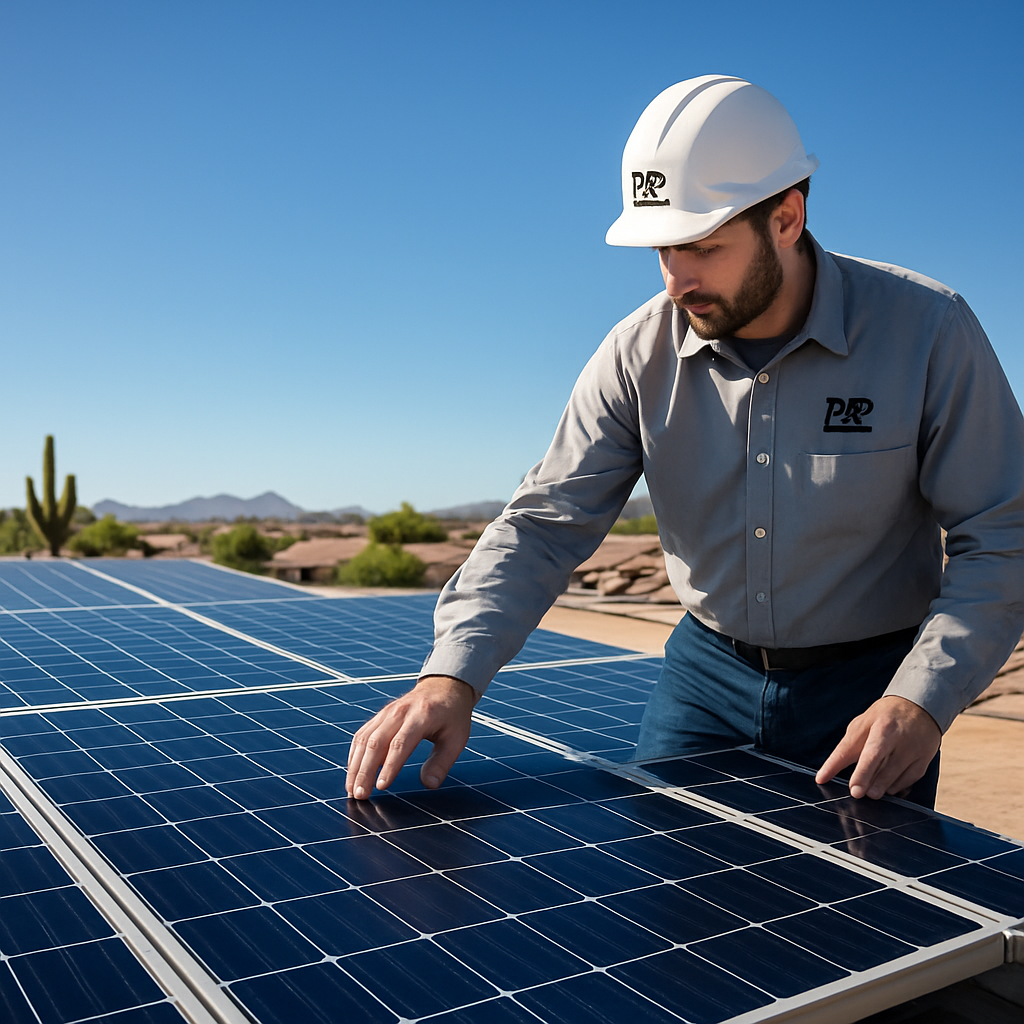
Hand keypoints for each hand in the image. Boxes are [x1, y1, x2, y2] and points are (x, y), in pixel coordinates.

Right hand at [345, 675, 476, 800]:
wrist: (443, 687)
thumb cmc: (452, 716)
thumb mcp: (456, 739)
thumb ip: (442, 763)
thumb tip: (429, 784)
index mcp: (422, 716)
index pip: (401, 743)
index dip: (389, 766)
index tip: (381, 787)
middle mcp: (400, 712)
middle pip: (376, 742)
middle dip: (365, 771)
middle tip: (360, 796)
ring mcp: (387, 713)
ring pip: (364, 739)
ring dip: (355, 766)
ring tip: (352, 790)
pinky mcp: (379, 716)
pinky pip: (361, 735)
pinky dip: (354, 755)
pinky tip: (353, 774)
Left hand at [815, 695, 940, 799]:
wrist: (920, 708)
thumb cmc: (884, 718)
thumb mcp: (862, 724)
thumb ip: (848, 746)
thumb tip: (830, 772)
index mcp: (878, 725)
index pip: (853, 746)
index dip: (836, 763)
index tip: (823, 778)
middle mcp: (896, 736)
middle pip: (876, 758)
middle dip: (864, 776)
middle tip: (856, 792)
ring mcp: (913, 749)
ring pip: (893, 774)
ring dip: (880, 786)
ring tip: (871, 793)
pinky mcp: (924, 761)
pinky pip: (908, 780)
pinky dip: (895, 786)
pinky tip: (887, 788)